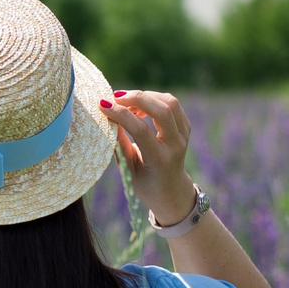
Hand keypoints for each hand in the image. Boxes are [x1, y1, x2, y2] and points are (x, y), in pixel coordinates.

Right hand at [99, 89, 198, 224]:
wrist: (172, 191)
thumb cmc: (145, 183)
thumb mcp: (129, 169)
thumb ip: (120, 145)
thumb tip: (107, 119)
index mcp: (160, 160)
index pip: (141, 130)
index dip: (121, 114)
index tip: (103, 106)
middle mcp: (176, 145)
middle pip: (161, 110)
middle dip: (136, 98)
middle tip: (115, 96)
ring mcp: (184, 135)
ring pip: (169, 102)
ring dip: (146, 96)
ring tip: (126, 101)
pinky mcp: (186, 127)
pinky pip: (172, 105)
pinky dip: (154, 99)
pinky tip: (139, 105)